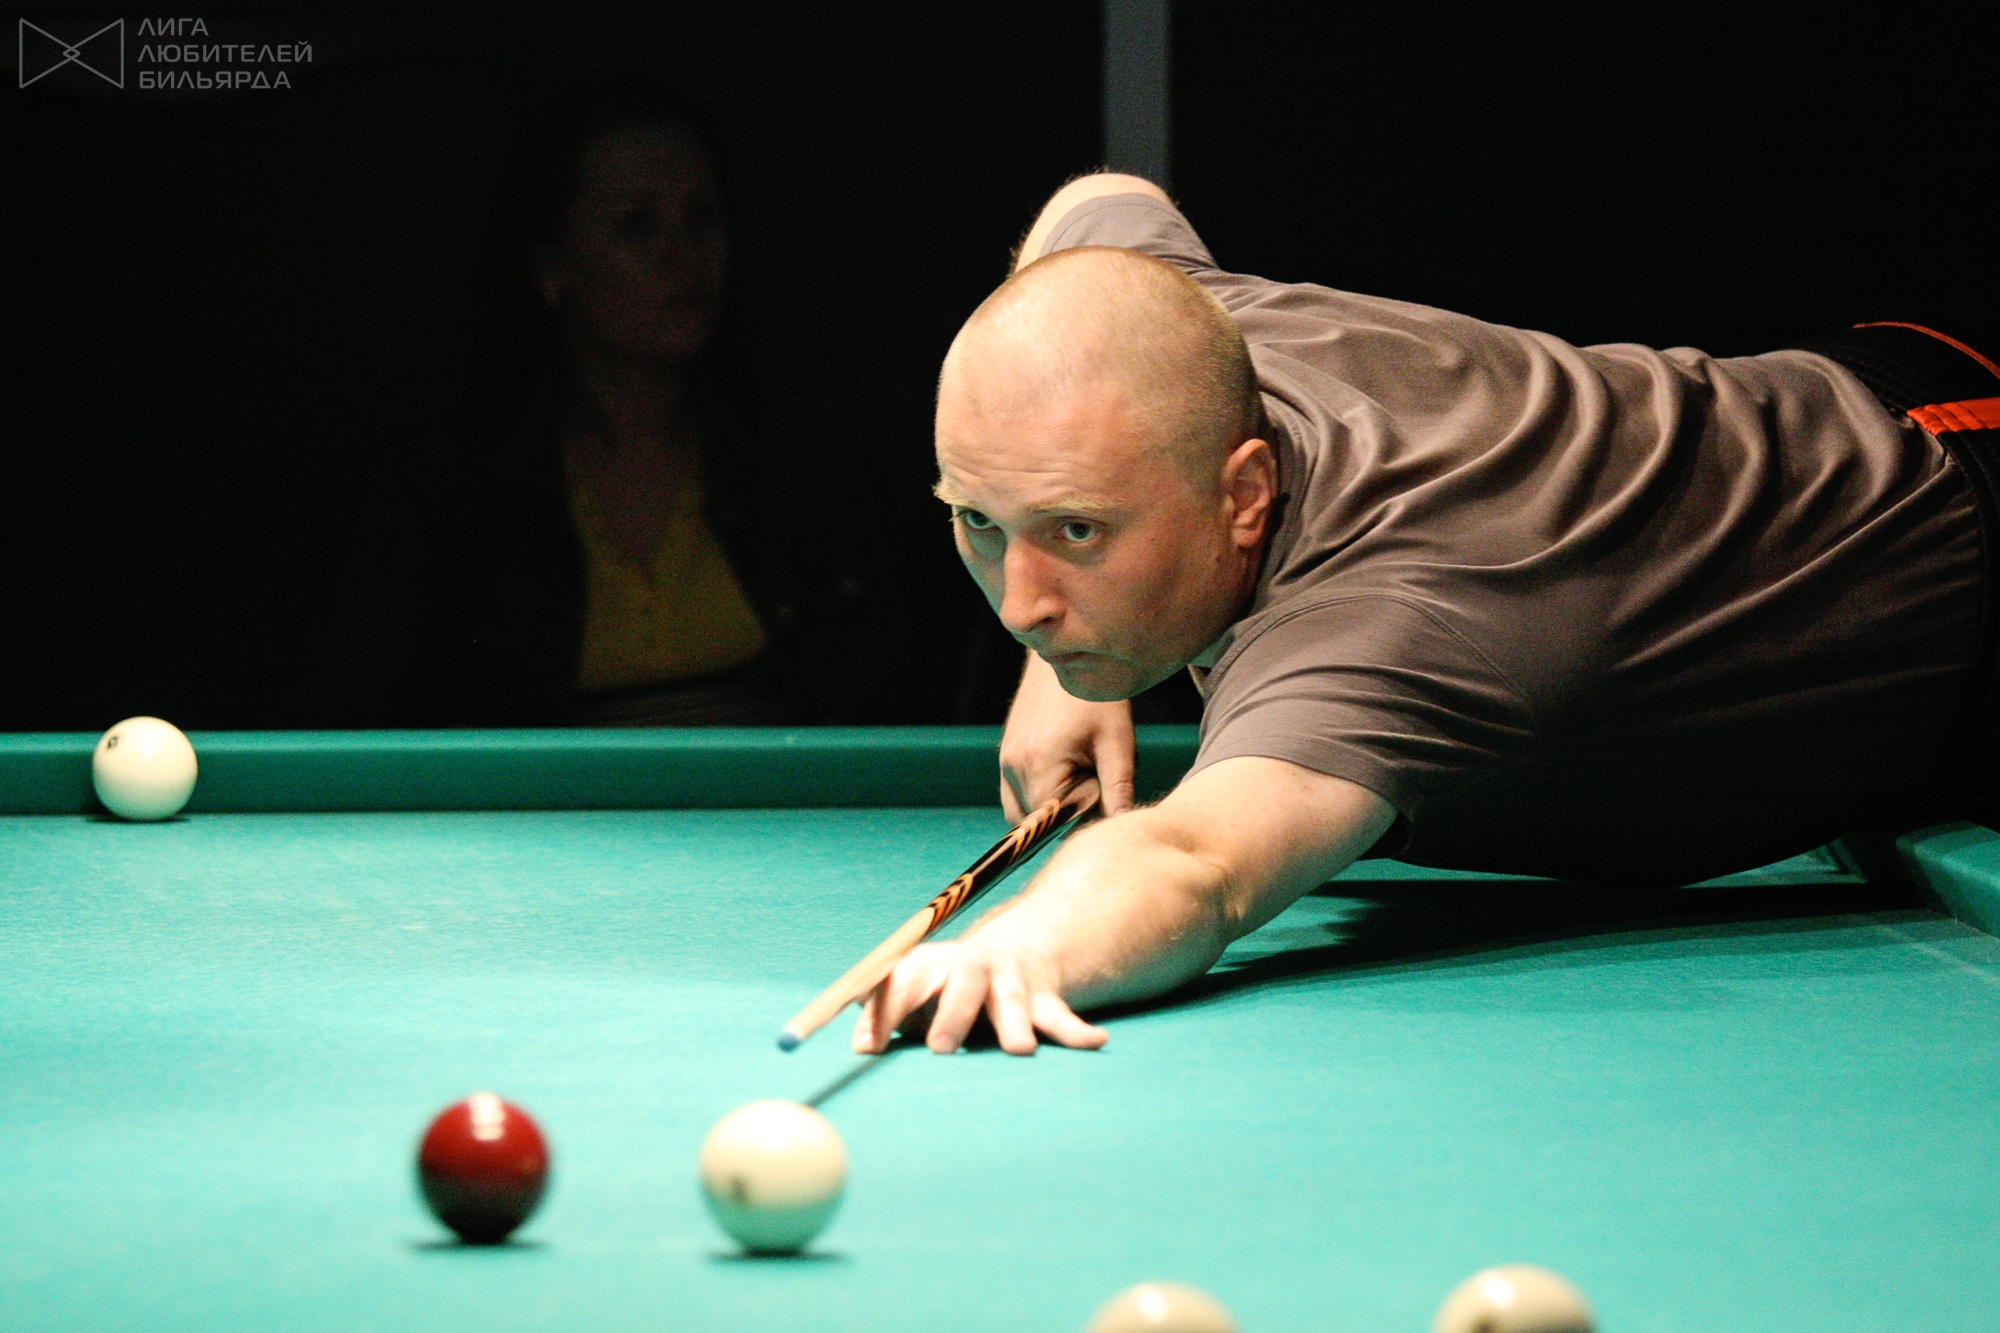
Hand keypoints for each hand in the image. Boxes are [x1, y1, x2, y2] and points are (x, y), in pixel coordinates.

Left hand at [851, 938, 1109, 1055]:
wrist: (1014, 948)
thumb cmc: (949, 983)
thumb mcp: (916, 988)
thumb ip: (889, 1012)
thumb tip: (859, 1044)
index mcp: (934, 964)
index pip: (905, 982)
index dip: (885, 1012)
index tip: (867, 1048)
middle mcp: (974, 968)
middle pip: (962, 984)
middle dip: (952, 1014)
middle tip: (939, 1049)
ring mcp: (1013, 982)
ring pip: (1014, 1002)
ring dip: (1015, 1025)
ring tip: (1019, 1050)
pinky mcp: (1046, 1000)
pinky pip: (1064, 1017)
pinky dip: (1079, 1032)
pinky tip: (1096, 1043)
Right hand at [999, 653, 1136, 822]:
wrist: (1067, 654)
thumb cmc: (1097, 698)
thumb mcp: (1117, 743)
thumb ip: (1119, 790)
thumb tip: (1124, 827)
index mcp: (1039, 765)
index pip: (1055, 823)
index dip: (1083, 817)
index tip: (1103, 792)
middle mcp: (1013, 767)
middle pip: (1038, 821)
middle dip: (1067, 814)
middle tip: (1093, 778)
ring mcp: (1004, 762)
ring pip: (1023, 812)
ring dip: (1051, 809)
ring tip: (1079, 774)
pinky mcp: (1005, 756)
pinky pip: (1015, 795)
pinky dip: (1039, 796)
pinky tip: (1064, 770)